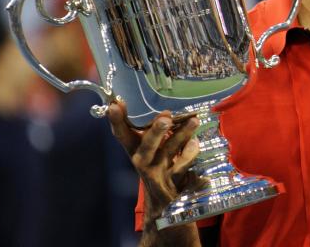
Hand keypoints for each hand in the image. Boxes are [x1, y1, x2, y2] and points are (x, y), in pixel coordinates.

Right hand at [107, 100, 200, 223]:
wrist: (164, 204)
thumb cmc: (158, 167)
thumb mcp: (153, 149)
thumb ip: (156, 131)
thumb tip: (165, 111)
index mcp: (135, 151)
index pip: (122, 135)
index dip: (117, 121)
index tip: (114, 105)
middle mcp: (143, 162)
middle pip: (147, 146)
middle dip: (156, 131)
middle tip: (165, 117)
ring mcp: (158, 173)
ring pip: (170, 153)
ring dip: (182, 135)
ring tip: (193, 121)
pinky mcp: (174, 182)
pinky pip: (184, 166)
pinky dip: (191, 154)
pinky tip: (195, 144)